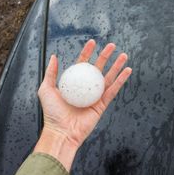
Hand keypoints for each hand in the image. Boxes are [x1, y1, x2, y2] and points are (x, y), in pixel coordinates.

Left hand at [34, 39, 131, 170]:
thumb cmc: (52, 113)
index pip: (82, 64)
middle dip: (105, 56)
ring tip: (123, 55)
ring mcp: (95, 97)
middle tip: (112, 45)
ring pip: (108, 78)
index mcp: (73, 84)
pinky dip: (121, 80)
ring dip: (116, 66)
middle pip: (98, 69)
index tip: (92, 42)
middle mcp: (85, 89)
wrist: (61, 132)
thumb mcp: (46, 89)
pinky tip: (127, 70)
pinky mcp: (102, 105)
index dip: (87, 52)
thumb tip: (54, 56)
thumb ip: (51, 73)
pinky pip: (113, 90)